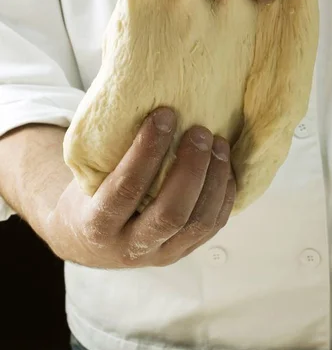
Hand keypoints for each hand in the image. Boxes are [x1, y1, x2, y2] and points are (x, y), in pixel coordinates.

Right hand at [46, 108, 234, 267]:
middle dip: (191, 168)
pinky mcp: (183, 252)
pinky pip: (212, 226)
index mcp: (97, 226)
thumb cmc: (88, 195)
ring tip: (219, 143)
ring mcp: (161, 255)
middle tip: (200, 131)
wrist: (88, 241)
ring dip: (215, 179)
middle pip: (172, 213)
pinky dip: (225, 194)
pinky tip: (226, 166)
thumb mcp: (87, 177)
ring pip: (199, 223)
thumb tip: (144, 93)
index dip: (147, 151)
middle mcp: (130, 248)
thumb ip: (111, 152)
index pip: (125, 190)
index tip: (164, 115)